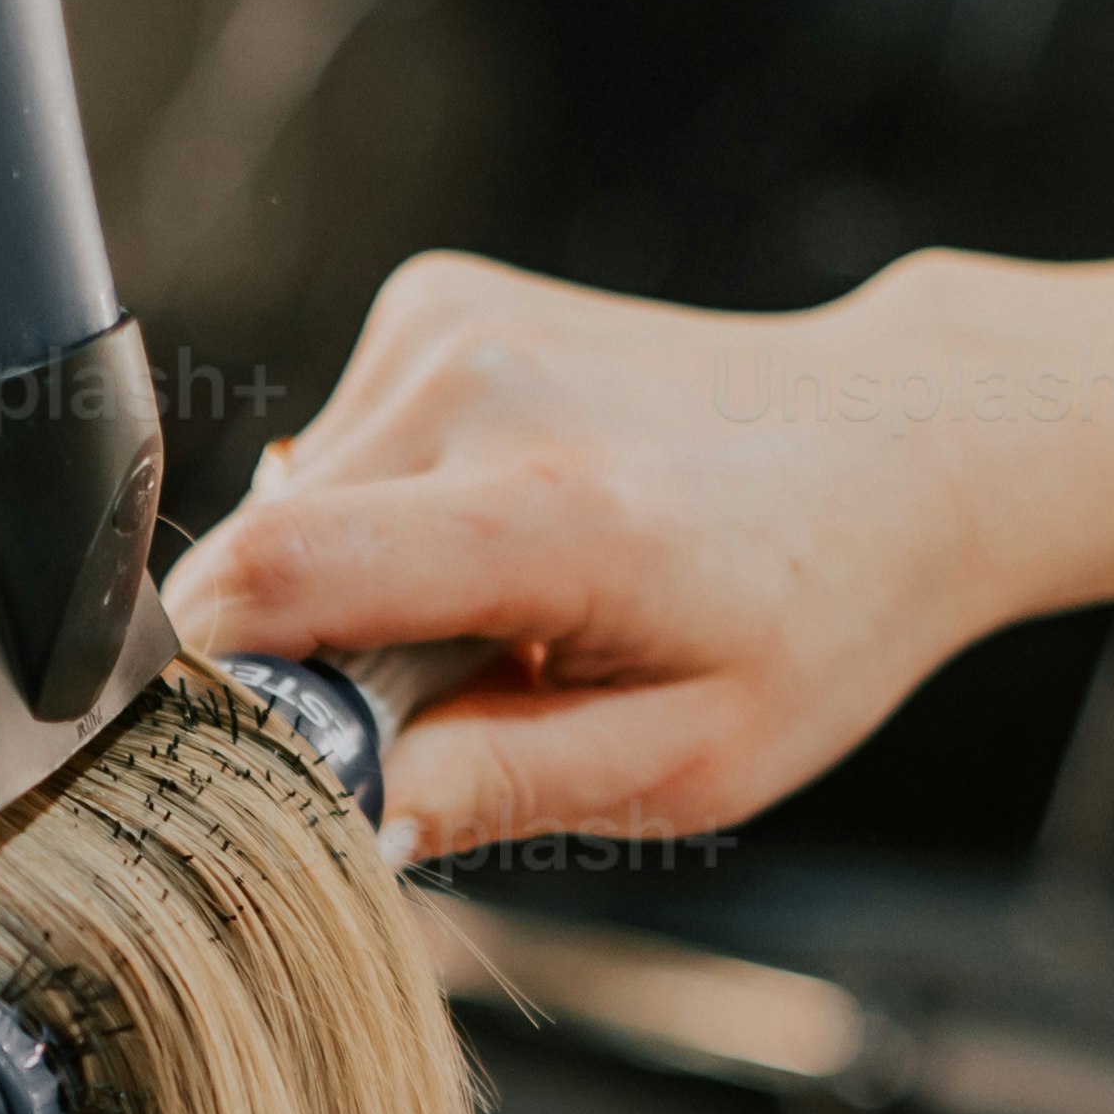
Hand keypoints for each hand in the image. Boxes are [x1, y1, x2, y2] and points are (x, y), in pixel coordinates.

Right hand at [164, 246, 1013, 859]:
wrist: (899, 446)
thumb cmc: (806, 616)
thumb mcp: (685, 761)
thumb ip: (500, 787)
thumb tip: (342, 815)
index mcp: (555, 515)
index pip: (275, 577)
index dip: (214, 681)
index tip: (254, 754)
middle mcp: (490, 388)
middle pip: (266, 552)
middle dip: (308, 651)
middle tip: (438, 701)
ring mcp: (455, 325)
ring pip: (288, 502)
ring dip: (349, 582)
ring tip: (491, 607)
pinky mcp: (437, 297)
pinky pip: (334, 445)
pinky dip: (381, 509)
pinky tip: (490, 526)